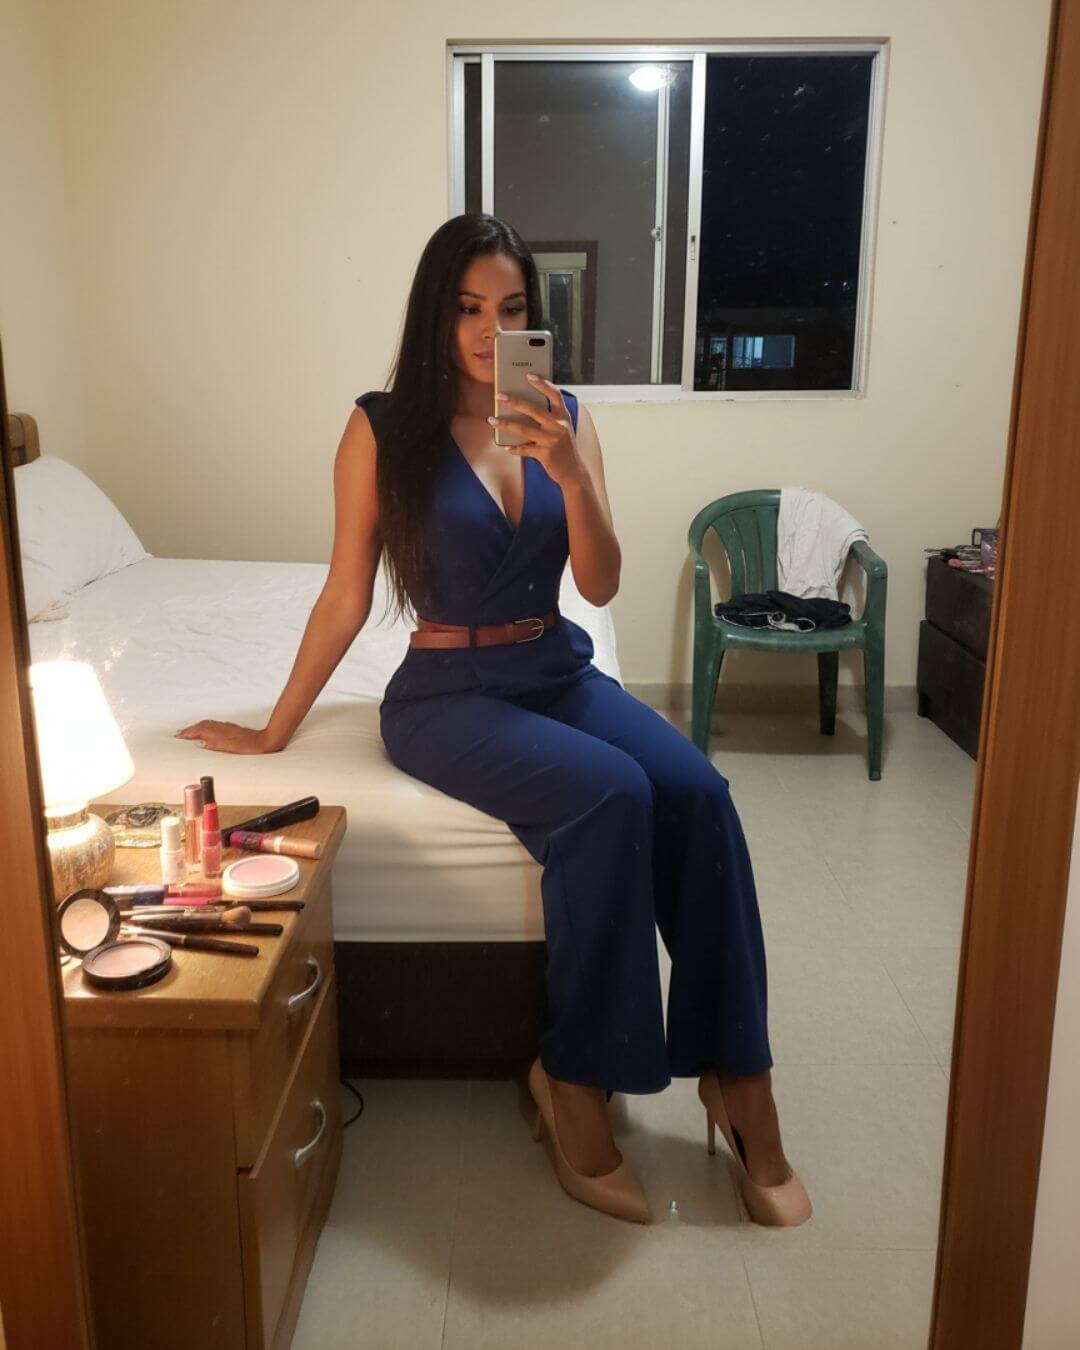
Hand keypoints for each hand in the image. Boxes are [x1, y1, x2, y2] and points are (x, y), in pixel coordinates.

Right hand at [174, 720, 278, 754]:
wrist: (265, 741)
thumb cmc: (249, 747)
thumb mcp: (230, 748)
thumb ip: (214, 744)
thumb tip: (200, 742)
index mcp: (218, 732)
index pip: (198, 731)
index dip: (187, 734)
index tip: (177, 737)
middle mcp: (221, 727)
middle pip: (201, 725)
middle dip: (189, 729)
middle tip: (179, 734)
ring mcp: (226, 727)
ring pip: (207, 724)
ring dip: (196, 727)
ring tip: (188, 732)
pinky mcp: (232, 729)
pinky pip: (213, 725)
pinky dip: (205, 727)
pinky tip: (206, 731)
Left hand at [489, 376, 586, 490]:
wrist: (574, 472)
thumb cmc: (564, 447)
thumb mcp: (562, 429)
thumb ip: (549, 418)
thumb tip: (523, 406)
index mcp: (564, 416)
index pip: (555, 395)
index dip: (542, 384)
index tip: (528, 376)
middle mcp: (559, 426)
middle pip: (533, 409)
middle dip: (514, 401)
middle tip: (499, 396)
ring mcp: (552, 440)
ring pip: (524, 429)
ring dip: (505, 424)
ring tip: (492, 420)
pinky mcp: (545, 454)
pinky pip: (525, 449)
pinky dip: (515, 448)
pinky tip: (506, 447)